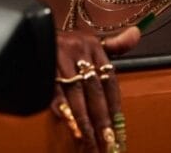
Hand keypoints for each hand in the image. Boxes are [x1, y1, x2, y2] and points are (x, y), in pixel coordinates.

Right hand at [52, 27, 139, 151]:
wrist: (33, 29)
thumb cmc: (66, 41)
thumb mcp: (89, 39)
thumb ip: (114, 43)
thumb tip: (136, 34)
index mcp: (93, 45)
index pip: (109, 79)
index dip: (114, 104)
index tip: (118, 127)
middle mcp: (78, 49)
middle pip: (94, 89)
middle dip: (101, 117)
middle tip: (106, 140)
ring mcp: (59, 55)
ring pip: (75, 92)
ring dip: (82, 118)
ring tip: (87, 138)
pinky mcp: (42, 62)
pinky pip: (52, 88)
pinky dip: (59, 106)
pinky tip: (66, 121)